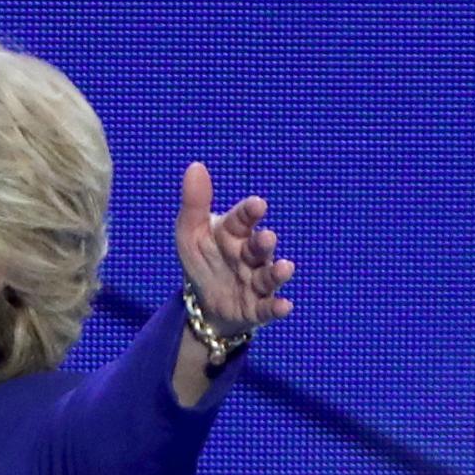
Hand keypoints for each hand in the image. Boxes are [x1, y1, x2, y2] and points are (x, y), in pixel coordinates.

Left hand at [174, 161, 294, 336]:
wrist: (204, 302)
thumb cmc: (203, 260)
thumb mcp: (190, 233)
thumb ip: (195, 203)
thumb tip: (195, 166)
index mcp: (234, 233)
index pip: (242, 219)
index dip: (249, 213)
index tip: (256, 205)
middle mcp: (250, 255)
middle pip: (259, 247)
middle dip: (263, 243)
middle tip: (266, 237)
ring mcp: (256, 281)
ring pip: (268, 276)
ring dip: (277, 272)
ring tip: (284, 267)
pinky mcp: (256, 307)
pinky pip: (268, 308)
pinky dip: (276, 307)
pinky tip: (284, 306)